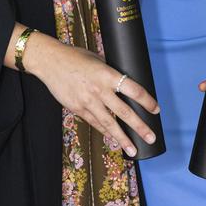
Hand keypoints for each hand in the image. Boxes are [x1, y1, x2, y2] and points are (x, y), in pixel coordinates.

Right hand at [25, 33, 159, 156]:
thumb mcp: (97, 60)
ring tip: (133, 149)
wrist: (50, 62)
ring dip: (122, 138)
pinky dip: (105, 131)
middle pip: (124, 112)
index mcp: (107, 74)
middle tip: (151, 137)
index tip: (155, 109)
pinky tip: (113, 139)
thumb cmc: (75, 57)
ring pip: (109, 124)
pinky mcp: (77, 109)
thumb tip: (123, 83)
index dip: (146, 101)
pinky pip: (94, 123)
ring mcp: (87, 102)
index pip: (133, 90)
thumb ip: (110, 73)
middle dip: (139, 126)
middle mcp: (99, 90)